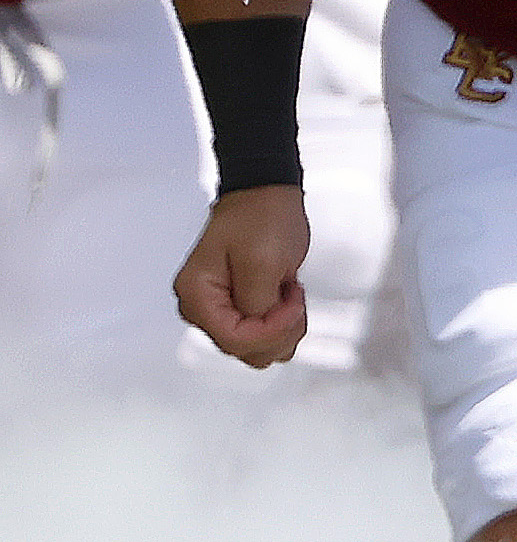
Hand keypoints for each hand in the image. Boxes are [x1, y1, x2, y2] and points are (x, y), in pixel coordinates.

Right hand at [173, 185, 309, 367]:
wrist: (266, 193)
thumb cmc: (261, 216)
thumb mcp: (263, 261)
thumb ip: (258, 303)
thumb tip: (260, 329)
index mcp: (198, 295)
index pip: (234, 340)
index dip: (270, 331)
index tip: (291, 305)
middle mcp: (202, 305)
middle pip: (242, 347)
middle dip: (278, 331)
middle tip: (294, 300)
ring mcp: (219, 306)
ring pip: (254, 345)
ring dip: (282, 328)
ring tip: (291, 296)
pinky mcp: (237, 303)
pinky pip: (260, 331)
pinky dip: (281, 322)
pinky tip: (288, 299)